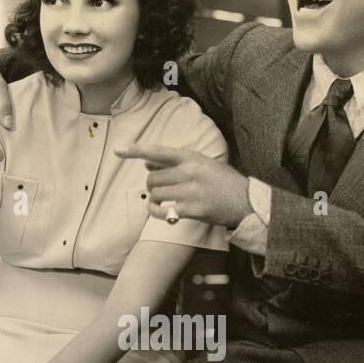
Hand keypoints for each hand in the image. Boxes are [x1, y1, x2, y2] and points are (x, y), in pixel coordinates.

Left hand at [114, 143, 251, 228]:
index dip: (136, 150)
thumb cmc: (221, 182)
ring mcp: (191, 191)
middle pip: (153, 177)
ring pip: (156, 194)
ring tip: (162, 201)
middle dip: (152, 184)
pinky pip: (164, 211)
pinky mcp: (193, 209)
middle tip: (160, 189)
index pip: (158, 151)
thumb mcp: (202, 163)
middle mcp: (190, 172)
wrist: (245, 202)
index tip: (117, 149)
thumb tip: (147, 162)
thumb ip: (175, 161)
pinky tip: (160, 212)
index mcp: (191, 157)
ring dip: (154, 199)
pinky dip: (157, 213)